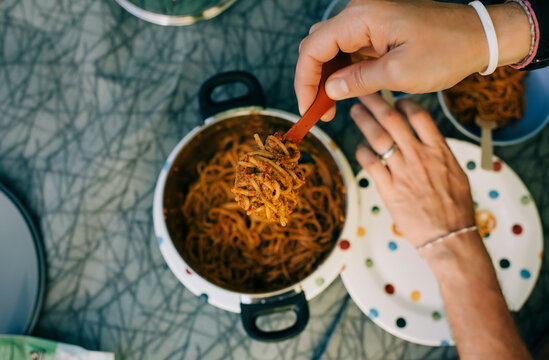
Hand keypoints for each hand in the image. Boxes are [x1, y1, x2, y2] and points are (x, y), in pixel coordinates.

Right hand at [295, 0, 530, 119]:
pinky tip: (344, 91)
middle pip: (317, 45)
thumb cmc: (446, 51)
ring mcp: (368, 19)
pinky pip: (348, 49)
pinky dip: (341, 71)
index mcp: (362, 17)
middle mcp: (360, 12)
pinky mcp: (376, 30)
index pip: (314, 47)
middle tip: (318, 111)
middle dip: (312, 80)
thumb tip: (329, 90)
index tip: (308, 108)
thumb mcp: (399, 74)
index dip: (305, 81)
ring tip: (329, 106)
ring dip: (326, 77)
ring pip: (330, 48)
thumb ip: (358, 81)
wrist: (478, 37)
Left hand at [351, 94, 474, 247]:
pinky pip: (370, 164)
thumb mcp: (456, 172)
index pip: (419, 115)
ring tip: (355, 112)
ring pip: (377, 138)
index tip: (395, 99)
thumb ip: (439, 152)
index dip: (404, 102)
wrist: (448, 235)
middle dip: (375, 103)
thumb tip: (427, 138)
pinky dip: (362, 151)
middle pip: (392, 121)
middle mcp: (419, 157)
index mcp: (438, 150)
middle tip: (364, 94)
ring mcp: (402, 172)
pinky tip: (360, 147)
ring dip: (364, 121)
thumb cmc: (454, 207)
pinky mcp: (388, 189)